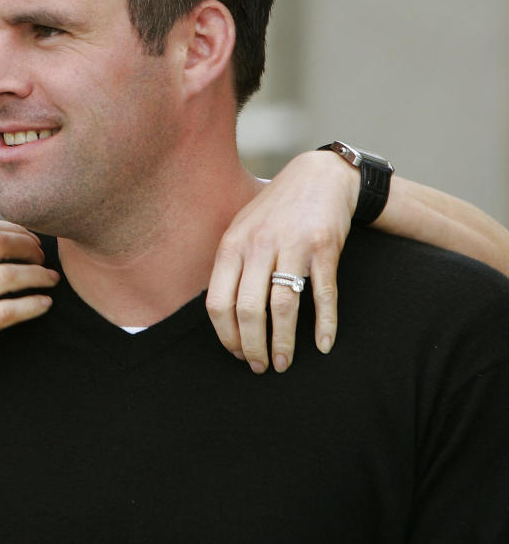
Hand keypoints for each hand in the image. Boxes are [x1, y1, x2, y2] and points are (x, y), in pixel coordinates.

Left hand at [206, 151, 357, 372]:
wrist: (319, 176)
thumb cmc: (275, 210)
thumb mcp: (242, 229)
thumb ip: (230, 265)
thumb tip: (221, 313)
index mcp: (232, 245)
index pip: (218, 302)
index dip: (226, 335)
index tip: (236, 353)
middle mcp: (258, 246)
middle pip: (248, 310)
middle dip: (252, 346)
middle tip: (259, 367)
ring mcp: (292, 246)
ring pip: (283, 307)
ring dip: (282, 342)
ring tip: (282, 363)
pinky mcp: (324, 248)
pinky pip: (323, 295)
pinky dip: (324, 324)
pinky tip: (322, 344)